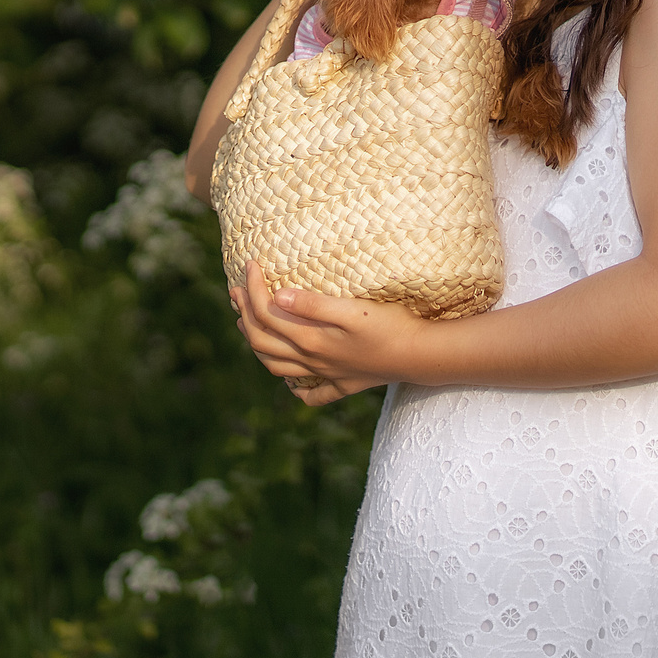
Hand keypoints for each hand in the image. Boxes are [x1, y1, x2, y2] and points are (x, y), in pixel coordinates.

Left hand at [231, 259, 420, 406]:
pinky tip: (292, 381)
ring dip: (256, 345)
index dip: (253, 288)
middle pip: (263, 341)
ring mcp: (327, 375)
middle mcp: (313, 361)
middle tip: (236, 289)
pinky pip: (312, 393)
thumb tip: (277, 297)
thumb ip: (313, 305)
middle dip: (244, 314)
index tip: (250, 264)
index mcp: (311, 340)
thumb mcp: (353, 310)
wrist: (421, 355)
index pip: (267, 314)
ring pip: (277, 367)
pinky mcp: (345, 384)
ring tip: (247, 325)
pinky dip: (295, 387)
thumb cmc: (390, 327)